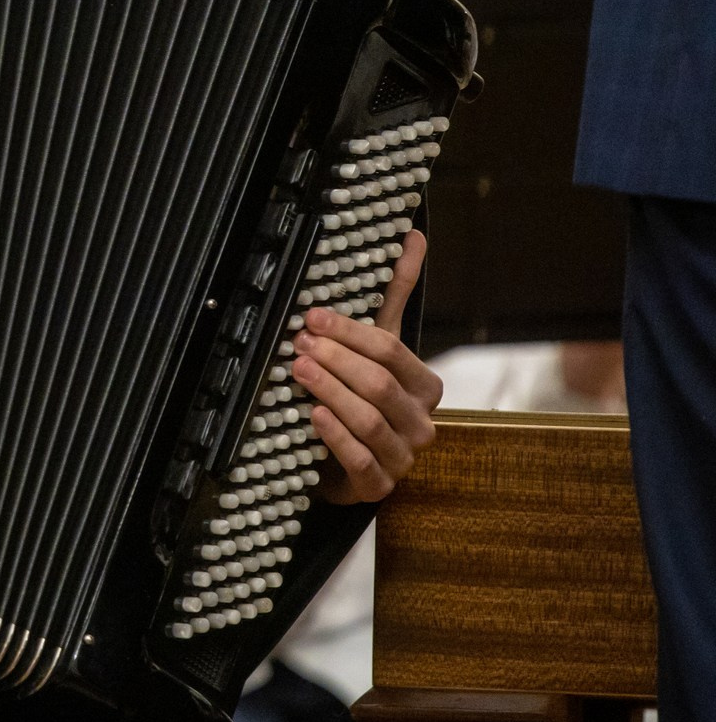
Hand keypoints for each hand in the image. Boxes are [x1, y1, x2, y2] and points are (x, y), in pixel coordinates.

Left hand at [294, 229, 442, 503]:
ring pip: (370, 420)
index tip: (311, 316)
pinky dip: (335, 436)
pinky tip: (313, 415)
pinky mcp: (380, 486)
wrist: (349, 460)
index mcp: (425, 386)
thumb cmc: (365, 396)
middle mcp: (421, 422)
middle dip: (335, 359)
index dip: (350, 332)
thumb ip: (394, 294)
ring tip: (296, 369)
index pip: (391, 351)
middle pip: (379, 384)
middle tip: (297, 342)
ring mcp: (404, 458)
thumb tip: (412, 235)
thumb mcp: (378, 345)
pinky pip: (361, 460)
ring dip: (330, 391)